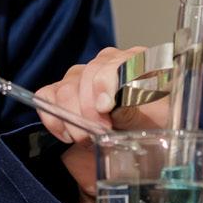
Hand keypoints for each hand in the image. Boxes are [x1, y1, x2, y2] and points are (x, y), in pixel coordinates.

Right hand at [33, 46, 168, 202]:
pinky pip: (46, 96)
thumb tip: (109, 104)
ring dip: (73, 119)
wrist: (143, 143)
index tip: (105, 108)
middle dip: (90, 109)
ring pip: (65, 88)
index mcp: (138, 60)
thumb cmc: (155, 128)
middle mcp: (108, 62)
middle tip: (100, 134)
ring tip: (88, 139)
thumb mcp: (154, 121)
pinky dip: (54, 118)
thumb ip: (132, 109)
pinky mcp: (64, 91)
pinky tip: (69, 134)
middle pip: (86, 75)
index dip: (106, 82)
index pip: (116, 59)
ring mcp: (83, 75)